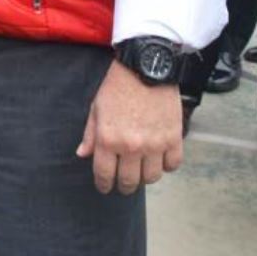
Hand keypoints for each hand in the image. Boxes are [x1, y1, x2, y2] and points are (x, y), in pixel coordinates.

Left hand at [76, 61, 182, 193]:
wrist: (145, 68)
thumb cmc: (117, 87)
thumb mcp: (96, 108)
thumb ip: (90, 134)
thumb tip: (83, 154)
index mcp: (108, 140)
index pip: (104, 175)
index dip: (104, 185)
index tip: (105, 187)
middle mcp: (131, 146)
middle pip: (129, 181)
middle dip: (124, 186)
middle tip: (124, 184)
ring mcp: (154, 144)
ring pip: (152, 177)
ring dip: (146, 177)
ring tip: (142, 170)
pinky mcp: (173, 138)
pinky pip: (172, 165)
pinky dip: (167, 166)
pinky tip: (161, 159)